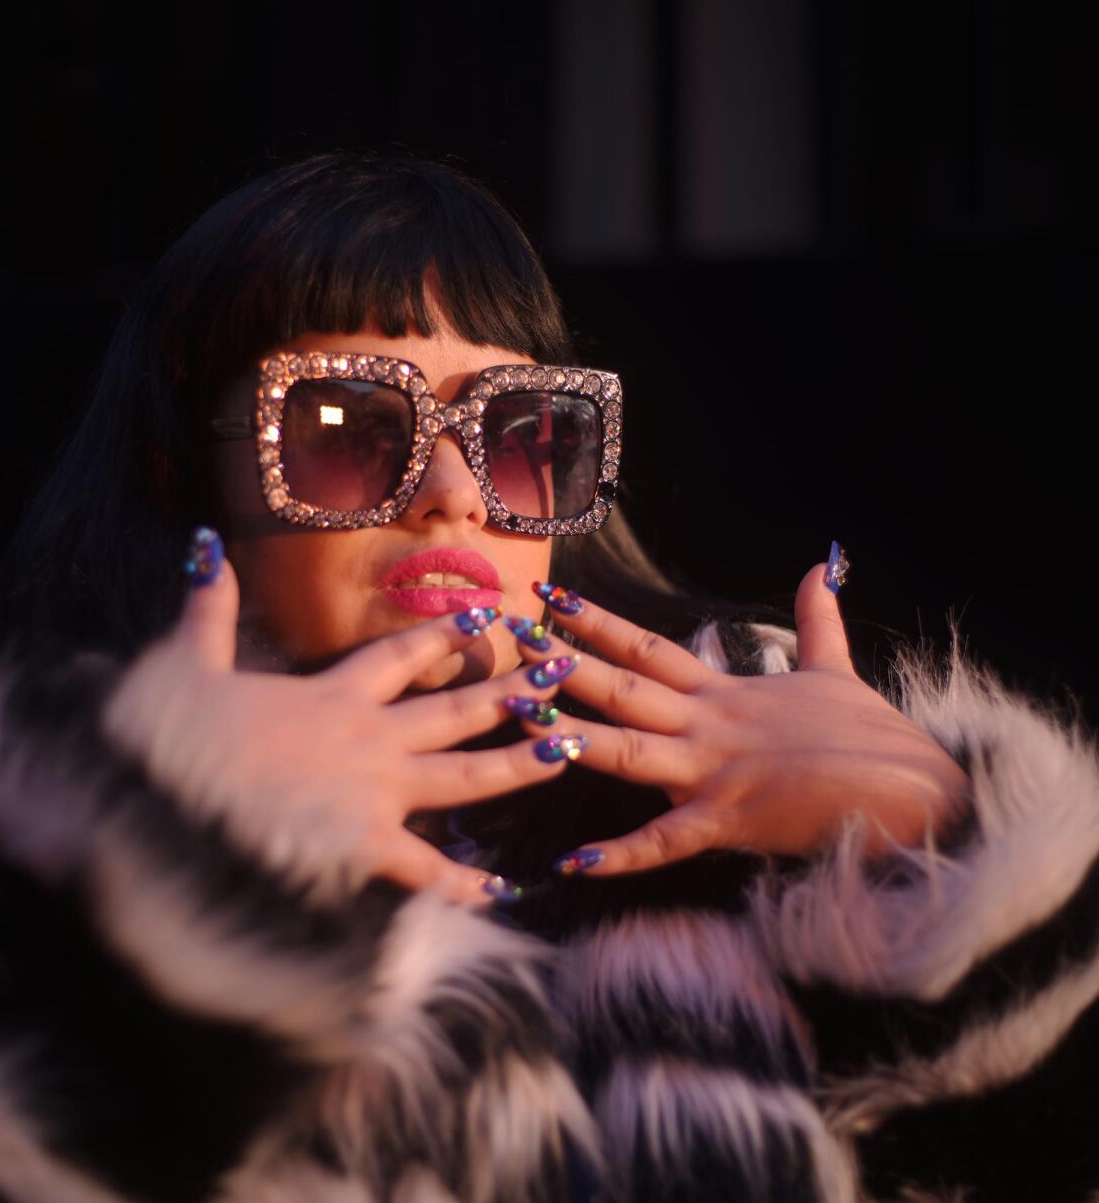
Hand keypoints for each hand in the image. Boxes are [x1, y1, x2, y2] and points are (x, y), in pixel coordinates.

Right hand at [104, 555, 569, 903]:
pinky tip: (505, 890)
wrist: (155, 809)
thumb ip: (208, 609)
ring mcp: (372, 795)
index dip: (444, 636)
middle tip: (562, 675)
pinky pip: (427, 871)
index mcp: (331, 696)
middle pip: (455, 712)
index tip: (487, 618)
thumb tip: (204, 547)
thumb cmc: (169, 739)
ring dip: (517, 764)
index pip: (401, 656)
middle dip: (512, 692)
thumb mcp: (183, 663)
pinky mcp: (362, 849)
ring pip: (464, 778)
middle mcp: (366, 740)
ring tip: (569, 752)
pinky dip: (464, 883)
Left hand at [508, 563, 972, 875]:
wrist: (919, 793)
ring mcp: (716, 773)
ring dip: (574, 738)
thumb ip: (814, 621)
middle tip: (510, 641)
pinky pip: (666, 842)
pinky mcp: (732, 822)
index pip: (647, 648)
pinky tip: (573, 863)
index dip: (596, 622)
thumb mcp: (836, 670)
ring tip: (522, 725)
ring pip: (630, 751)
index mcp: (725, 693)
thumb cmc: (875, 736)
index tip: (550, 598)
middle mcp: (709, 725)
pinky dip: (621, 856)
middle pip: (623, 687)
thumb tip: (820, 567)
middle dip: (564, 664)